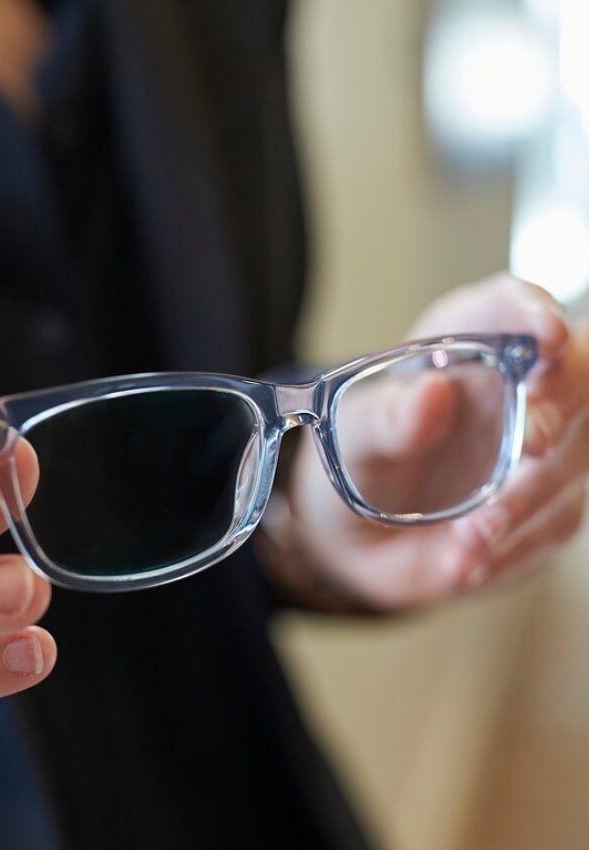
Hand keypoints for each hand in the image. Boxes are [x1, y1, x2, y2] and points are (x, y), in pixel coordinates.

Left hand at [283, 274, 588, 610]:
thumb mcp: (353, 436)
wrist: (355, 532)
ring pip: (573, 462)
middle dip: (561, 409)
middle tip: (532, 446)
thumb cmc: (356, 458)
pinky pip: (554, 525)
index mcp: (463, 342)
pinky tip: (465, 563)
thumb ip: (387, 418)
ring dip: (526, 502)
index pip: (510, 307)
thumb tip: (432, 393)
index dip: (535, 313)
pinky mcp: (546, 506)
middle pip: (576, 375)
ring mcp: (541, 449)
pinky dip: (514, 548)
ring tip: (466, 539)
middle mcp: (515, 386)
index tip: (543, 338)